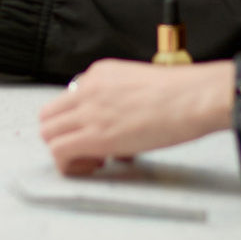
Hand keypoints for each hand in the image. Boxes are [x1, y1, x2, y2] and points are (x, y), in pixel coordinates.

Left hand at [39, 59, 236, 175]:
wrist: (193, 98)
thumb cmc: (182, 93)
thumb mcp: (142, 84)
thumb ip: (121, 101)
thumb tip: (119, 126)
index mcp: (101, 72)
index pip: (70, 98)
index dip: (79, 121)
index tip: (96, 132)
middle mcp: (88, 88)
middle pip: (49, 115)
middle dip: (62, 135)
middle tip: (86, 149)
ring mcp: (88, 111)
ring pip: (47, 133)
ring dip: (63, 150)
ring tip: (92, 160)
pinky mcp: (94, 135)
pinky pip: (59, 152)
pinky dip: (68, 165)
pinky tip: (93, 167)